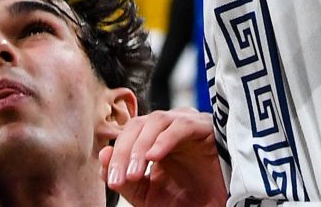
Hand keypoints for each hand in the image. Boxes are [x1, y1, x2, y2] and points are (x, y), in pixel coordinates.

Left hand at [100, 109, 222, 206]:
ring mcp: (187, 124)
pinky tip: (154, 158)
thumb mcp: (148, 195)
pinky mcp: (205, 127)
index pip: (128, 134)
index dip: (116, 155)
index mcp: (154, 139)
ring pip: (156, 121)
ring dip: (141, 147)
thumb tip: (103, 156)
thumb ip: (125, 179)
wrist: (217, 206)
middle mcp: (169, 127)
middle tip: (119, 179)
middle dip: (124, 152)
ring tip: (135, 174)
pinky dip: (164, 140)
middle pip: (137, 125)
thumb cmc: (187, 199)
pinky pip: (181, 126)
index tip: (112, 180)